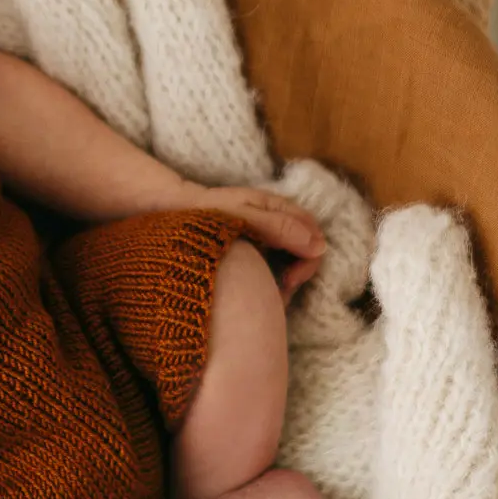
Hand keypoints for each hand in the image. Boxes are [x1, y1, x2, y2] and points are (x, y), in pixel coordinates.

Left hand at [182, 185, 325, 300]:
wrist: (178, 211)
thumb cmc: (209, 213)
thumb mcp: (245, 218)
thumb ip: (280, 228)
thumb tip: (319, 245)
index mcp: (278, 207)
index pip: (313, 234)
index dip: (309, 260)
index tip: (290, 281)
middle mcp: (277, 219)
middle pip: (307, 248)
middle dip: (299, 272)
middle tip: (280, 290)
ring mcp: (267, 233)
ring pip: (294, 258)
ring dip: (288, 277)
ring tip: (270, 291)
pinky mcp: (257, 246)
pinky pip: (277, 263)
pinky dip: (275, 277)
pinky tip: (260, 286)